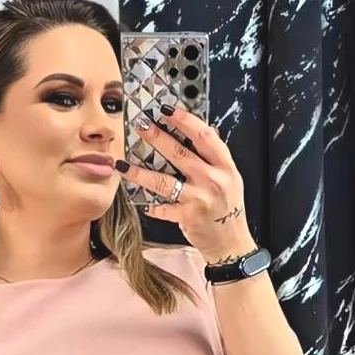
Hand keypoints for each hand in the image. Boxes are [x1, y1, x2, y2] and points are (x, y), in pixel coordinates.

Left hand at [123, 100, 253, 262]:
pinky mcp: (187, 217)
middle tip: (141, 126)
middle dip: (157, 137)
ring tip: (124, 165)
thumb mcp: (231, 179)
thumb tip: (206, 131)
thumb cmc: (229, 210)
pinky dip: (152, 206)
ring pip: (164, 181)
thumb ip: (217, 157)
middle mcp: (212, 180)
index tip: (167, 111)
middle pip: (180, 153)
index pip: (204, 136)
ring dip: (141, 172)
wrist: (231, 244)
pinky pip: (163, 208)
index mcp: (225, 167)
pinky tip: (142, 202)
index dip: (184, 121)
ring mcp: (199, 199)